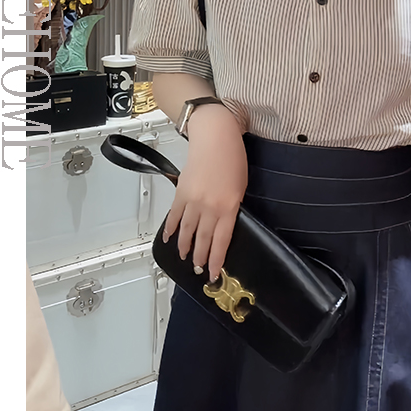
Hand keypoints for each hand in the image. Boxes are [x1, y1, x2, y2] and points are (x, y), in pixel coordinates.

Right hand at [162, 106, 247, 282]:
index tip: (213, 272)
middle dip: (200, 257)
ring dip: (185, 246)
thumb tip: (223, 225)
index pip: (221, 241)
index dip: (216, 259)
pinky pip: (174, 215)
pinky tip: (170, 238)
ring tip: (184, 258)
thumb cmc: (233, 157)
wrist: (215, 137)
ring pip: (187, 231)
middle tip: (198, 269)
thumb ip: (232, 208)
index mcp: (228, 207)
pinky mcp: (181, 192)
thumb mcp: (240, 187)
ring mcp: (193, 200)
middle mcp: (209, 207)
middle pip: (203, 239)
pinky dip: (171, 228)